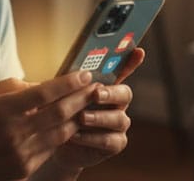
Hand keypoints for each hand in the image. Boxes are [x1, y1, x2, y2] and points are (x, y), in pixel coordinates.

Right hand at [0, 70, 96, 180]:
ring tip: (91, 104)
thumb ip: (10, 87)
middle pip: (60, 112)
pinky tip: (74, 124)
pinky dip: (65, 135)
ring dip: (79, 117)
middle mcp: (15, 132)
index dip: (69, 83)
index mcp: (3, 110)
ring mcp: (22, 153)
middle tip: (97, 87)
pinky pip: (52, 149)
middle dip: (82, 97)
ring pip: (62, 132)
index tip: (84, 74)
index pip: (45, 92)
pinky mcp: (25, 169)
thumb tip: (39, 84)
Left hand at [48, 48, 145, 172]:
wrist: (54, 142)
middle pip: (125, 94)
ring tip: (81, 117)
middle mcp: (117, 103)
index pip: (123, 69)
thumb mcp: (62, 93)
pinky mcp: (114, 143)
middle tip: (96, 93)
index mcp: (106, 86)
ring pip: (120, 119)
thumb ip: (71, 81)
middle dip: (111, 93)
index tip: (138, 50)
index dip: (132, 61)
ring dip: (100, 117)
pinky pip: (111, 141)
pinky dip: (93, 138)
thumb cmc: (60, 112)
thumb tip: (72, 69)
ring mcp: (118, 124)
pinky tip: (77, 135)